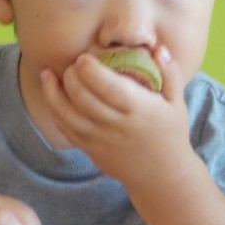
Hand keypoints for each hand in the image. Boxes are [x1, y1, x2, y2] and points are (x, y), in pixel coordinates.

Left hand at [40, 46, 192, 188]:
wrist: (161, 175)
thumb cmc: (170, 134)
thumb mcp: (177, 102)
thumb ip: (170, 73)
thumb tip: (159, 49)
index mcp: (138, 109)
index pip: (107, 87)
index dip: (89, 70)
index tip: (83, 57)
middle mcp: (116, 125)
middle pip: (82, 98)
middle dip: (70, 76)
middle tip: (71, 64)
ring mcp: (100, 140)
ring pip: (67, 114)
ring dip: (52, 93)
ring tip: (47, 74)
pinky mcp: (90, 150)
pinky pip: (67, 129)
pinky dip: (56, 111)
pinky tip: (53, 96)